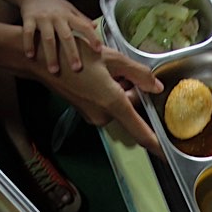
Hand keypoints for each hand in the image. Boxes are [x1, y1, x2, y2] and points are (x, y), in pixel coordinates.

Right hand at [20, 0, 101, 72]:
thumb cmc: (54, 4)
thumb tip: (96, 27)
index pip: (84, 26)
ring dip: (51, 55)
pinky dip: (28, 44)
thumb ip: (82, 19)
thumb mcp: (70, 9)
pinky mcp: (28, 18)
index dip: (93, 38)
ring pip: (48, 38)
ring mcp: (43, 18)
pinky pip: (28, 33)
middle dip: (72, 53)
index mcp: (69, 16)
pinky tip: (30, 56)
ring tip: (54, 71)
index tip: (99, 51)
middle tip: (76, 69)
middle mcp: (57, 17)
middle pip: (66, 36)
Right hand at [36, 40, 163, 155]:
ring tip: (107, 71)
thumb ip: (139, 74)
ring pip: (120, 106)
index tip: (168, 154)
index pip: (141, 132)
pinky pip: (108, 105)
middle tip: (121, 72)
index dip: (157, 145)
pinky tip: (100, 76)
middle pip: (131, 110)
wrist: (43, 62)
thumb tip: (155, 87)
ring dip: (121, 90)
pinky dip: (110, 93)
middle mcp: (104, 115)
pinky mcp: (88, 113)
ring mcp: (94, 116)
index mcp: (113, 103)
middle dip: (133, 92)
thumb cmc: (74, 57)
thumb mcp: (112, 59)